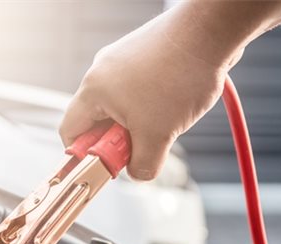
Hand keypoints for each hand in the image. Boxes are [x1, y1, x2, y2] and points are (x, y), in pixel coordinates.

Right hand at [59, 9, 227, 180]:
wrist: (210, 32)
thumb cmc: (178, 75)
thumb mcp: (158, 135)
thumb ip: (142, 164)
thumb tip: (138, 173)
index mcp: (93, 91)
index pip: (70, 131)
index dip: (84, 154)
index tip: (105, 164)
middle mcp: (101, 72)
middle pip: (97, 119)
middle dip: (119, 138)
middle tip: (142, 145)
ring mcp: (121, 59)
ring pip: (121, 104)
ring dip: (139, 121)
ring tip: (166, 120)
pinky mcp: (142, 53)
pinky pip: (138, 88)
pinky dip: (152, 102)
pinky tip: (175, 102)